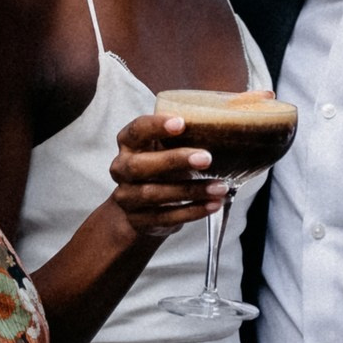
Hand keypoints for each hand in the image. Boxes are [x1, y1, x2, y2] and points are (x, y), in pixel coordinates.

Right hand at [106, 112, 227, 241]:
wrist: (144, 206)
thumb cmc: (163, 166)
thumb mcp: (167, 147)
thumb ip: (183, 136)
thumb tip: (220, 123)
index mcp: (129, 143)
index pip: (136, 130)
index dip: (156, 126)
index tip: (181, 123)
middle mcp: (121, 169)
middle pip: (140, 165)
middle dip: (174, 160)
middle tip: (206, 158)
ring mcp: (127, 196)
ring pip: (154, 194)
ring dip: (191, 190)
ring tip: (219, 187)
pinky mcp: (138, 219)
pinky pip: (165, 216)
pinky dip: (192, 210)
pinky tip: (213, 204)